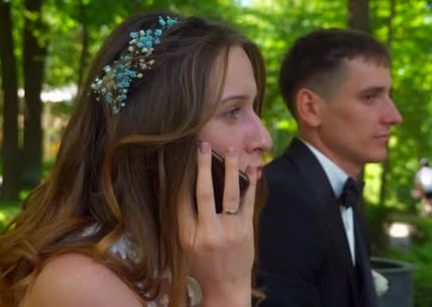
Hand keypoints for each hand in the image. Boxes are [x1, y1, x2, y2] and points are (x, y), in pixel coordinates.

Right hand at [178, 142, 256, 306]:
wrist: (226, 287)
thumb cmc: (202, 265)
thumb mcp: (184, 246)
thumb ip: (182, 220)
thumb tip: (180, 188)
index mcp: (187, 236)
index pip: (181, 200)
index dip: (180, 177)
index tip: (180, 157)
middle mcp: (208, 233)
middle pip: (204, 192)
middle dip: (203, 166)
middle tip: (202, 145)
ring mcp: (230, 231)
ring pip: (230, 194)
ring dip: (231, 169)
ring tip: (230, 150)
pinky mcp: (247, 231)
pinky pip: (248, 202)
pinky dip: (251, 184)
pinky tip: (252, 169)